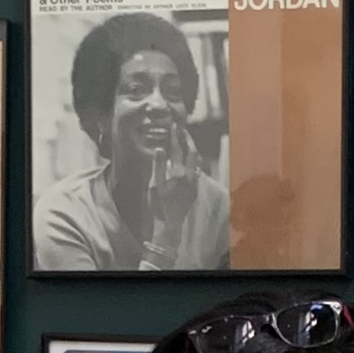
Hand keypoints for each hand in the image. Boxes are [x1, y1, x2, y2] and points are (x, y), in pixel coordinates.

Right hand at [121, 117, 200, 260]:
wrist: (170, 226)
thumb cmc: (159, 207)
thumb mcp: (155, 186)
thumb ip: (159, 166)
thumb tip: (162, 149)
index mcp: (178, 174)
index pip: (177, 150)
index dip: (175, 137)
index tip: (173, 126)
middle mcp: (189, 177)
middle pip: (191, 152)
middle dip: (187, 139)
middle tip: (182, 130)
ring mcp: (194, 183)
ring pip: (197, 160)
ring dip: (192, 149)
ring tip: (186, 141)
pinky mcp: (195, 189)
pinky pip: (198, 169)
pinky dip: (194, 160)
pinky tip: (191, 158)